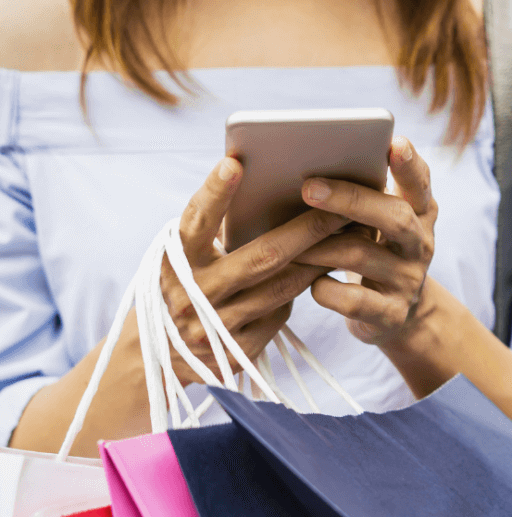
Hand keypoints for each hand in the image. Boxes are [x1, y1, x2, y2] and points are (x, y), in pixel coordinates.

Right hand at [160, 158, 346, 383]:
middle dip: (308, 229)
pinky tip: (320, 274)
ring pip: (282, 287)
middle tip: (342, 205)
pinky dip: (298, 292)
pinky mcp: (236, 353)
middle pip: (263, 257)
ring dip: (318, 260)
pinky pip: (279, 315)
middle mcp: (192, 296)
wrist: (160, 353)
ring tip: (347, 235)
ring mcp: (214, 328)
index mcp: (174, 261)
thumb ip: (213, 231)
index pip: (196, 222)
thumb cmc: (184, 284)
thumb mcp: (185, 257)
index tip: (235, 163)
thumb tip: (261, 186)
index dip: (215, 194)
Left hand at [296, 136, 437, 345]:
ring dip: (318, 245)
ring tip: (286, 241)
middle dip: (350, 200)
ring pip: (362, 255)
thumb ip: (362, 198)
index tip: (394, 143)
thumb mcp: (378, 224)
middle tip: (308, 188)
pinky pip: (352, 300)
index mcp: (419, 213)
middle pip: (394, 216)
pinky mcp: (391, 314)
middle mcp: (420, 244)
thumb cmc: (373, 253)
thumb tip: (304, 173)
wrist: (395, 315)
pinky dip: (325, 289)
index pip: (419, 183)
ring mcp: (408, 280)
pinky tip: (310, 282)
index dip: (409, 164)